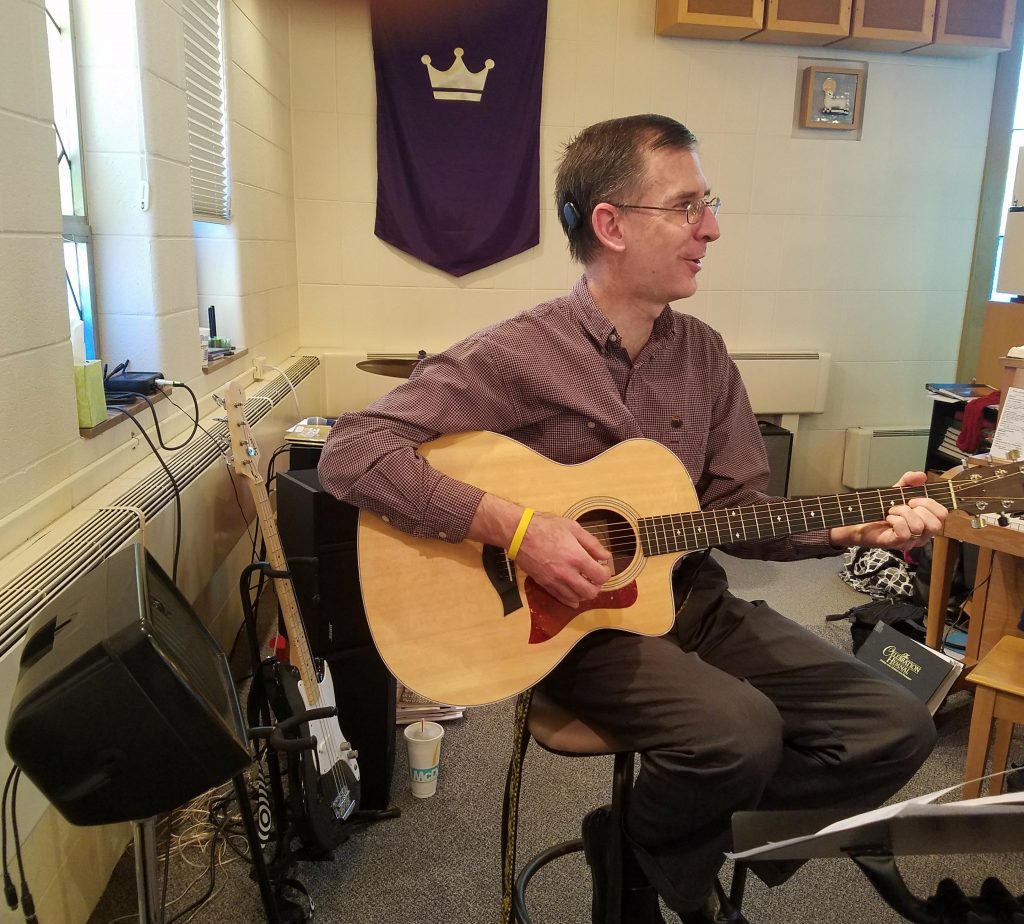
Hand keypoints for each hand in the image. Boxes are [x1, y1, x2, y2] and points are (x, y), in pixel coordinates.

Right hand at [514, 512, 612, 608]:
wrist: (519, 533)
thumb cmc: (545, 526)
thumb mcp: (573, 528)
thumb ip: (592, 543)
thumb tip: (605, 556)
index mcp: (576, 557)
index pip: (600, 576)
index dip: (606, 573)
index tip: (604, 567)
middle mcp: (567, 573)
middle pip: (590, 592)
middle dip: (597, 586)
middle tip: (595, 577)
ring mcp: (554, 581)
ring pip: (577, 599)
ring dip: (584, 593)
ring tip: (583, 582)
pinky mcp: (544, 584)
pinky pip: (561, 598)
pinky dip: (571, 599)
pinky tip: (574, 594)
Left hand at [829, 471, 946, 551]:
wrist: (858, 519)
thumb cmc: (881, 509)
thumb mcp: (897, 491)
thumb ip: (909, 481)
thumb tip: (921, 475)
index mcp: (926, 522)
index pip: (943, 514)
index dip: (930, 503)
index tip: (913, 499)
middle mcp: (922, 534)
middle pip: (936, 524)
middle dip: (918, 509)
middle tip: (904, 505)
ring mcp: (910, 541)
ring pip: (919, 527)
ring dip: (902, 513)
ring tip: (891, 511)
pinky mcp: (896, 543)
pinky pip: (905, 533)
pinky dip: (895, 521)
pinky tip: (888, 519)